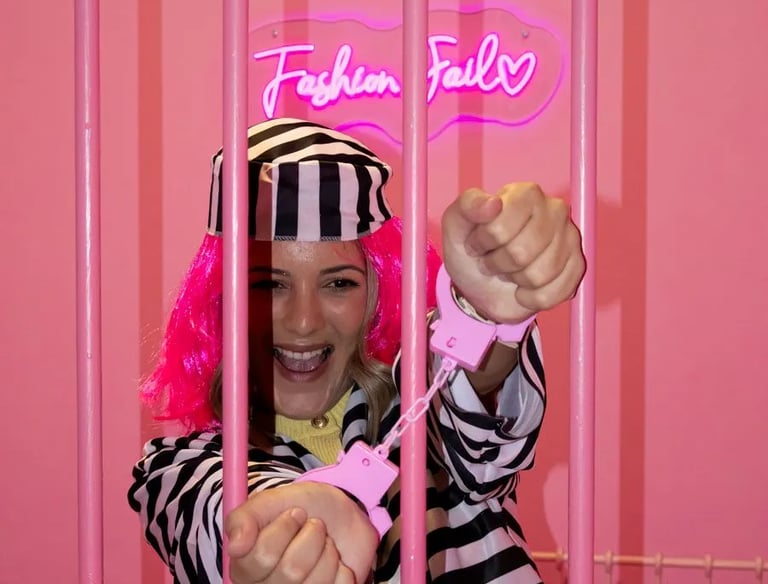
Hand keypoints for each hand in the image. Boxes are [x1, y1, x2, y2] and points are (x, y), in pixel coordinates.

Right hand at [226, 482, 377, 582]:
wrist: (342, 518)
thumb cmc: (304, 509)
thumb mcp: (273, 500)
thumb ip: (246, 517)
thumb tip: (235, 546)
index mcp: (246, 567)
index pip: (262, 555)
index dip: (284, 529)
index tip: (295, 513)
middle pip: (292, 570)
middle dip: (310, 537)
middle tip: (313, 525)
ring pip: (316, 581)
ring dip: (327, 552)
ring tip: (323, 544)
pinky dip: (343, 570)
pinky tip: (335, 564)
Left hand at [441, 183, 584, 322]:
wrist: (481, 285)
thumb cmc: (472, 249)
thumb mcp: (456, 225)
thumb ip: (468, 207)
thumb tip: (492, 203)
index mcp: (525, 194)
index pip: (500, 229)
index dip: (483, 243)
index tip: (477, 243)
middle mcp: (554, 210)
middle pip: (521, 253)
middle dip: (499, 264)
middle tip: (493, 260)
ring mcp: (570, 238)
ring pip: (539, 275)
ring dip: (516, 281)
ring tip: (510, 271)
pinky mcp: (577, 266)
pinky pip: (553, 293)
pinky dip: (531, 298)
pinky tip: (525, 287)